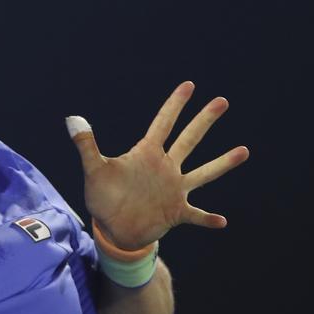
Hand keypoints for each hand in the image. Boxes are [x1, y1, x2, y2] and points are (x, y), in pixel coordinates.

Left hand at [67, 81, 249, 249]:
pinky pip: (196, 215)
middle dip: (204, 121)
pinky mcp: (176, 212)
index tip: (189, 85)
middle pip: (188, 140)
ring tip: (243, 151)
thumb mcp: (94, 171)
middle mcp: (165, 168)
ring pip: (203, 173)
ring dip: (222, 163)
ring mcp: (174, 189)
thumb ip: (86, 145)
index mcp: (147, 155)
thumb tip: (71, 119)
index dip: (174, 105)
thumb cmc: (104, 196)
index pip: (163, 124)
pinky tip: (222, 222)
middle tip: (222, 101)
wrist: (113, 227)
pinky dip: (207, 218)